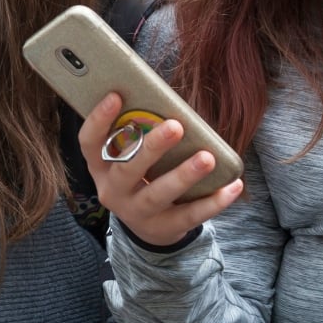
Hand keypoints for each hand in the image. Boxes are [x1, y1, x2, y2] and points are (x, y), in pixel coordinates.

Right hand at [78, 92, 243, 245]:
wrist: (147, 226)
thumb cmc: (141, 177)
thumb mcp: (130, 158)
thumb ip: (139, 135)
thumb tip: (167, 104)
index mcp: (101, 168)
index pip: (89, 144)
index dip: (98, 120)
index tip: (115, 95)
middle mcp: (113, 191)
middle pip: (126, 170)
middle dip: (151, 148)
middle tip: (175, 126)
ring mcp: (136, 213)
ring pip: (158, 194)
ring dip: (183, 175)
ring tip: (207, 157)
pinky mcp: (164, 227)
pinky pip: (189, 215)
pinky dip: (213, 202)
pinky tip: (232, 186)